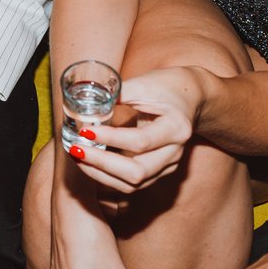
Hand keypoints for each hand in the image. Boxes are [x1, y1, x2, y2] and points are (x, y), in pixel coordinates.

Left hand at [64, 67, 204, 195]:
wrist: (191, 97)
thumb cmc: (166, 87)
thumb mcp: (144, 84)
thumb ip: (116, 93)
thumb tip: (83, 104)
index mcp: (176, 128)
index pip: (140, 142)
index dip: (110, 138)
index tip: (85, 130)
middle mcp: (175, 153)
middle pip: (137, 173)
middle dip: (101, 164)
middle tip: (76, 149)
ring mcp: (168, 166)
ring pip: (131, 185)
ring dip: (100, 174)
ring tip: (77, 156)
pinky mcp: (158, 173)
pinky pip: (130, 184)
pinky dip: (106, 176)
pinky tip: (89, 162)